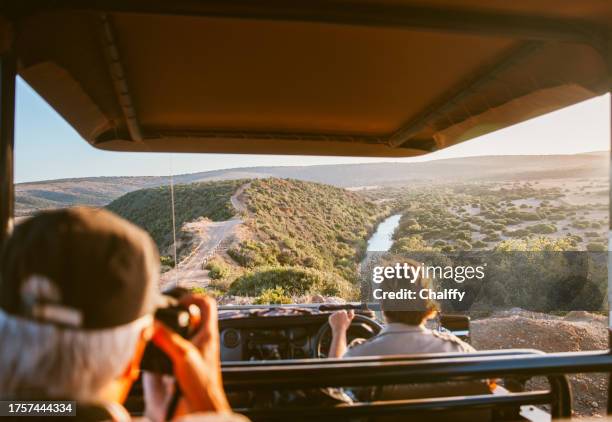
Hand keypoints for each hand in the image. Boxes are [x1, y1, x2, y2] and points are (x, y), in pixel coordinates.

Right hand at [151, 294, 229, 413]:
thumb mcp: (183, 356)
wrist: (203, 402)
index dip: (193, 297)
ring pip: (187, 328)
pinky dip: (171, 340)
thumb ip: (168, 339)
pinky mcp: (190, 358)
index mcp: (208, 333)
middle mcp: (204, 338)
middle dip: (180, 311)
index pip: (207, 303)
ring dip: (174, 326)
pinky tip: (161, 346)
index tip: (179, 301)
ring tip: (162, 328)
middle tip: (167, 312)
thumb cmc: (202, 383)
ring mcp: (198, 347)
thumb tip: (153, 325)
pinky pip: (181, 342)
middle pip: (195, 314)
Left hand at [328, 310, 353, 334]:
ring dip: (336, 317)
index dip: (345, 316)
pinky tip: (335, 322)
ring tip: (338, 322)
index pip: (344, 311)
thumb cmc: (345, 325)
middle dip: (340, 316)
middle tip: (341, 322)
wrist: (338, 330)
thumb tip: (352, 310)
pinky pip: (332, 317)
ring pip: (336, 314)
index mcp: (343, 311)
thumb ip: (351, 314)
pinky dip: (333, 319)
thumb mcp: (349, 320)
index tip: (344, 320)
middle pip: (339, 312)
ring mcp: (334, 314)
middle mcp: (338, 311)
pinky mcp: (330, 317)